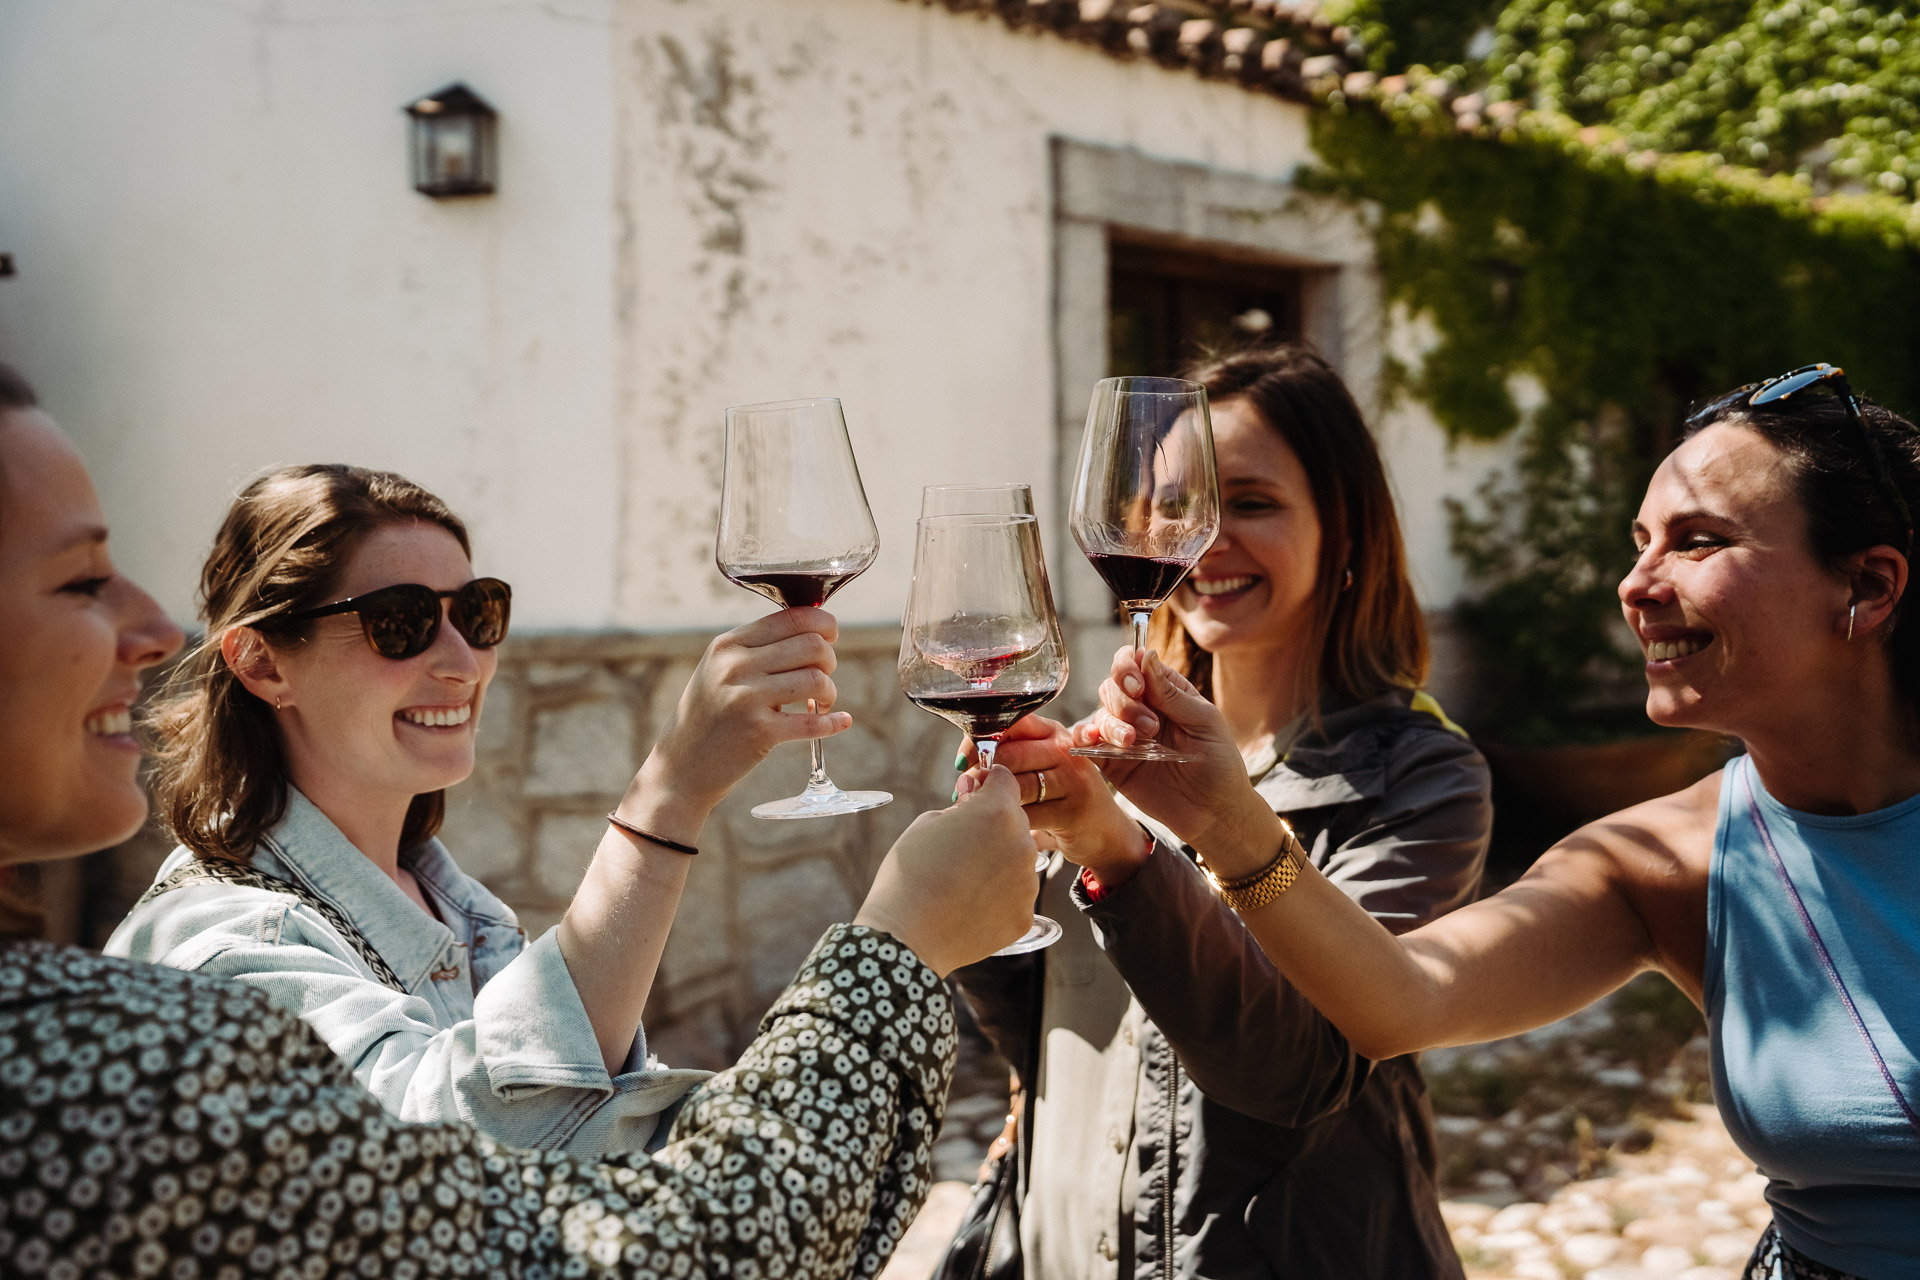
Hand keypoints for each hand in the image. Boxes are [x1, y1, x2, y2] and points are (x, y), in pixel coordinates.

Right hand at [625, 609, 850, 840]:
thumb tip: (815, 631)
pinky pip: (812, 722)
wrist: (681, 767)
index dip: (823, 625)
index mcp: (729, 644)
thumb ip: (758, 648)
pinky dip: (833, 722)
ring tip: (822, 702)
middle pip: (812, 645)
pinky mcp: (759, 732)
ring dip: (830, 691)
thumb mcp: (720, 669)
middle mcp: (735, 666)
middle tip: (822, 677)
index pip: (792, 617)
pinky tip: (840, 721)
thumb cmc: (711, 715)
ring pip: (817, 679)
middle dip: (829, 660)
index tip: (830, 639)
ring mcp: (746, 698)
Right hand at [854, 766, 1039, 975]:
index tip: (976, 790)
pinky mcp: (1025, 915)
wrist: (907, 935)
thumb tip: (974, 797)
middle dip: (993, 824)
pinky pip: (1016, 893)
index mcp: (997, 812)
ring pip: (1018, 859)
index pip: (1006, 780)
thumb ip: (960, 807)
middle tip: (961, 840)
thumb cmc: (910, 874)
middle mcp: (1021, 844)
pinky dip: (999, 894)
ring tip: (962, 878)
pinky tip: (970, 902)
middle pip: (1015, 821)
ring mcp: (1028, 883)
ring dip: (999, 859)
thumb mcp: (927, 823)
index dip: (989, 782)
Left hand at [956, 717, 1151, 887]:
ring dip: (991, 802)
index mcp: (1053, 732)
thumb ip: (1010, 759)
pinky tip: (1004, 829)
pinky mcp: (1074, 810)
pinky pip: (1028, 814)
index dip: (980, 738)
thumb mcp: (1041, 771)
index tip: (962, 760)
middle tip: (966, 793)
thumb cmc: (1061, 800)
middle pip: (1010, 755)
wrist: (1106, 834)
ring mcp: (1073, 779)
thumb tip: (964, 767)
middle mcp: (1065, 750)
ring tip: (978, 812)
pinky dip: (1010, 823)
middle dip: (981, 776)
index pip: (1012, 723)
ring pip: (1016, 786)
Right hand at [1077, 647, 1274, 853]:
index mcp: (1166, 692)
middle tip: (1152, 727)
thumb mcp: (1204, 722)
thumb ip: (1172, 692)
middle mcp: (1142, 709)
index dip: (1127, 667)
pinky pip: (1086, 742)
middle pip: (1112, 686)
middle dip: (1125, 702)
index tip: (1138, 686)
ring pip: (1100, 713)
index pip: (1134, 663)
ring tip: (1134, 743)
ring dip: (1113, 724)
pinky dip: (1083, 736)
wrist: (1213, 812)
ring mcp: (1125, 736)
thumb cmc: (1219, 764)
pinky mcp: (1112, 762)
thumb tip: (1146, 654)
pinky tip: (1093, 741)